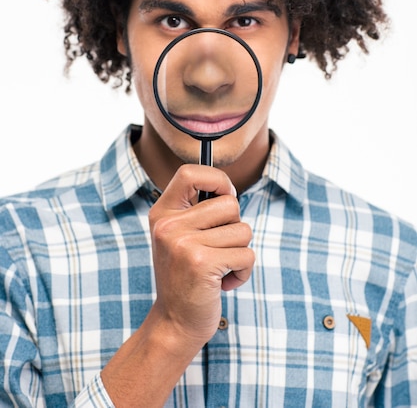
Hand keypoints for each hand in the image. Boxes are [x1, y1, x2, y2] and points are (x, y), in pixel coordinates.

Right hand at [149, 164, 254, 347]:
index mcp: (162, 213)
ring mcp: (183, 244)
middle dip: (235, 226)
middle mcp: (168, 225)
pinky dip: (243, 271)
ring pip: (243, 230)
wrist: (174, 323)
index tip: (225, 196)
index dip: (217, 179)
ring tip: (219, 268)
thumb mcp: (180, 237)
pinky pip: (246, 254)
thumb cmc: (186, 276)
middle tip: (217, 248)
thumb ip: (198, 211)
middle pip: (230, 203)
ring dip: (239, 252)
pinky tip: (222, 283)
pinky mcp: (202, 264)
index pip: (190, 172)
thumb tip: (229, 189)